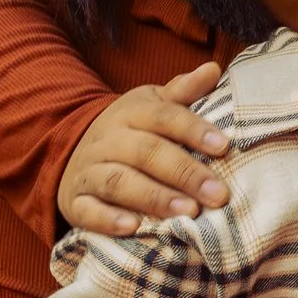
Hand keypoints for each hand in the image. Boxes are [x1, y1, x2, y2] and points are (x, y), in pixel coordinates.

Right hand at [57, 63, 229, 239]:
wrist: (73, 153)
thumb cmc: (130, 132)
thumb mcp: (151, 106)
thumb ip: (182, 92)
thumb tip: (213, 69)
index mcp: (130, 113)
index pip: (163, 117)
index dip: (193, 130)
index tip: (224, 146)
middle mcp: (107, 140)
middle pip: (145, 152)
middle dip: (184, 172)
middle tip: (218, 194)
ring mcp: (89, 171)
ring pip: (118, 182)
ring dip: (154, 197)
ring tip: (188, 212)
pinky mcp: (75, 202)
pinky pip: (88, 211)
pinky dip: (109, 220)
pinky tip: (134, 228)